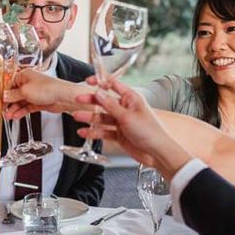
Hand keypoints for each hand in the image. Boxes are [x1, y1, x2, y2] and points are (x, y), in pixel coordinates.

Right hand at [4, 70, 89, 118]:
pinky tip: (16, 116)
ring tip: (8, 116)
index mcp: (25, 75)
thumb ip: (12, 95)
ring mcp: (34, 93)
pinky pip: (27, 107)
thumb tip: (3, 96)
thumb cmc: (48, 88)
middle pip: (14, 93)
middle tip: (2, 110)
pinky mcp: (39, 102)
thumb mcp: (25, 91)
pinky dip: (21, 111)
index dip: (4, 92)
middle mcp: (29, 83)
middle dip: (8, 103)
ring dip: (14, 109)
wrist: (63, 97)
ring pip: (20, 102)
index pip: (10, 83)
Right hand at [73, 77, 191, 178]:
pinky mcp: (119, 135)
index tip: (88, 81)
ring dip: (90, 117)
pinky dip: (93, 132)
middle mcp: (125, 108)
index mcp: (131, 98)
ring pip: (102, 117)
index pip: (113, 85)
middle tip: (78, 99)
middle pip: (105, 101)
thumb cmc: (150, 132)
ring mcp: (122, 122)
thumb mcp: (127, 116)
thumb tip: (98, 92)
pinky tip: (84, 132)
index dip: (100, 81)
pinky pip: (103, 131)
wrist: (157, 153)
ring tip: (77, 116)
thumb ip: (110, 105)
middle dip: (91, 100)